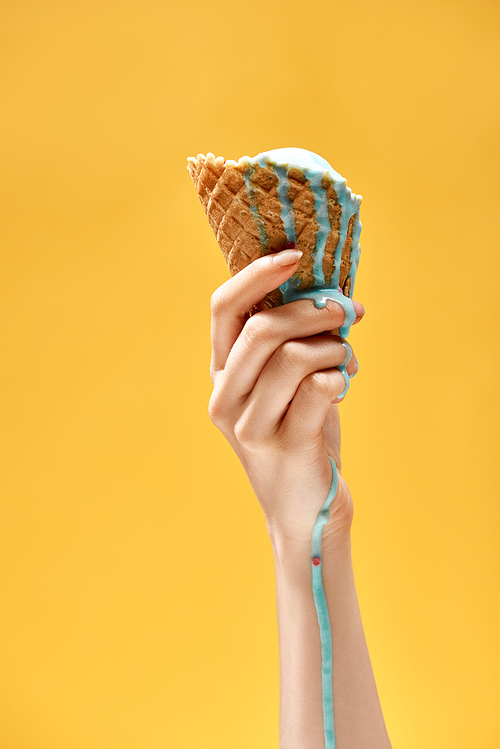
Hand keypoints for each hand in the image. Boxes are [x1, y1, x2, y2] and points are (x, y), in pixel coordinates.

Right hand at [208, 249, 364, 547]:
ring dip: (332, 347)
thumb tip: (328, 292)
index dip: (257, 275)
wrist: (304, 509)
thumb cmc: (299, 436)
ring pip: (293, 357)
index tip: (295, 255)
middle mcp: (225, 397)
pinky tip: (343, 384)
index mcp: (221, 373)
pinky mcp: (283, 445)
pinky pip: (317, 389)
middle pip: (261, 329)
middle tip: (345, 310)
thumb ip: (291, 342)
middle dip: (311, 310)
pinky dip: (339, 376)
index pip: (223, 309)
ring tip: (345, 358)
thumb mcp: (285, 384)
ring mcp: (250, 425)